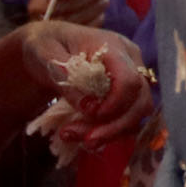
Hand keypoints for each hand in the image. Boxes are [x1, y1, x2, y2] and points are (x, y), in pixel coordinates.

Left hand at [0, 21, 153, 146]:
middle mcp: (130, 61)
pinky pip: (127, 119)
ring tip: (72, 136)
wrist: (46, 48)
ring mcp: (131, 78)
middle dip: (116, 125)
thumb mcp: (45, 54)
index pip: (130, 79)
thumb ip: (66, 75)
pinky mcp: (125, 95)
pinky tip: (80, 135)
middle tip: (86, 141)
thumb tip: (87, 105)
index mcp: (113, 46)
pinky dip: (107, 132)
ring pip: (136, 113)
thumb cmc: (44, 45)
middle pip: (141, 100)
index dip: (115, 103)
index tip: (89, 114)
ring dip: (110, 132)